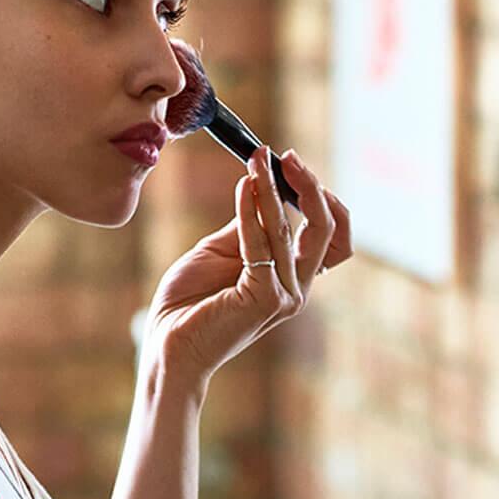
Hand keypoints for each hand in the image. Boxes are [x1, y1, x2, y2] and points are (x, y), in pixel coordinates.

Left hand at [140, 145, 352, 388]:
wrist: (167, 341)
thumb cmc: (190, 300)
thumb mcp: (222, 250)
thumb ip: (248, 225)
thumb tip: (261, 186)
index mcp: (293, 277)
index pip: (331, 234)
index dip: (319, 197)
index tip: (290, 165)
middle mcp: (297, 288)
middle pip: (328, 229)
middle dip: (310, 187)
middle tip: (287, 157)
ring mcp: (285, 296)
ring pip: (290, 229)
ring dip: (271, 188)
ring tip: (256, 160)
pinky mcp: (265, 299)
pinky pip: (261, 243)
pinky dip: (251, 211)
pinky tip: (242, 187)